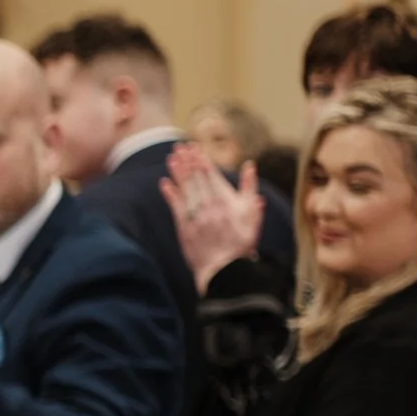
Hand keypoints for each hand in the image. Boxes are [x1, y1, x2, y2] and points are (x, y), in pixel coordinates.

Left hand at [161, 146, 265, 295]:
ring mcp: (196, 216)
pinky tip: (164, 182)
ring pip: (185, 189)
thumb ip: (249, 188)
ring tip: (171, 158)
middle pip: (196, 178)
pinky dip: (170, 193)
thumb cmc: (242, 241)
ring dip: (177, 172)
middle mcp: (210, 206)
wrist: (226, 268)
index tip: (193, 147)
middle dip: (187, 161)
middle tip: (179, 147)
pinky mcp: (184, 228)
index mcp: (226, 201)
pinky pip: (175, 207)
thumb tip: (249, 165)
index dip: (201, 160)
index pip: (211, 174)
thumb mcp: (252, 213)